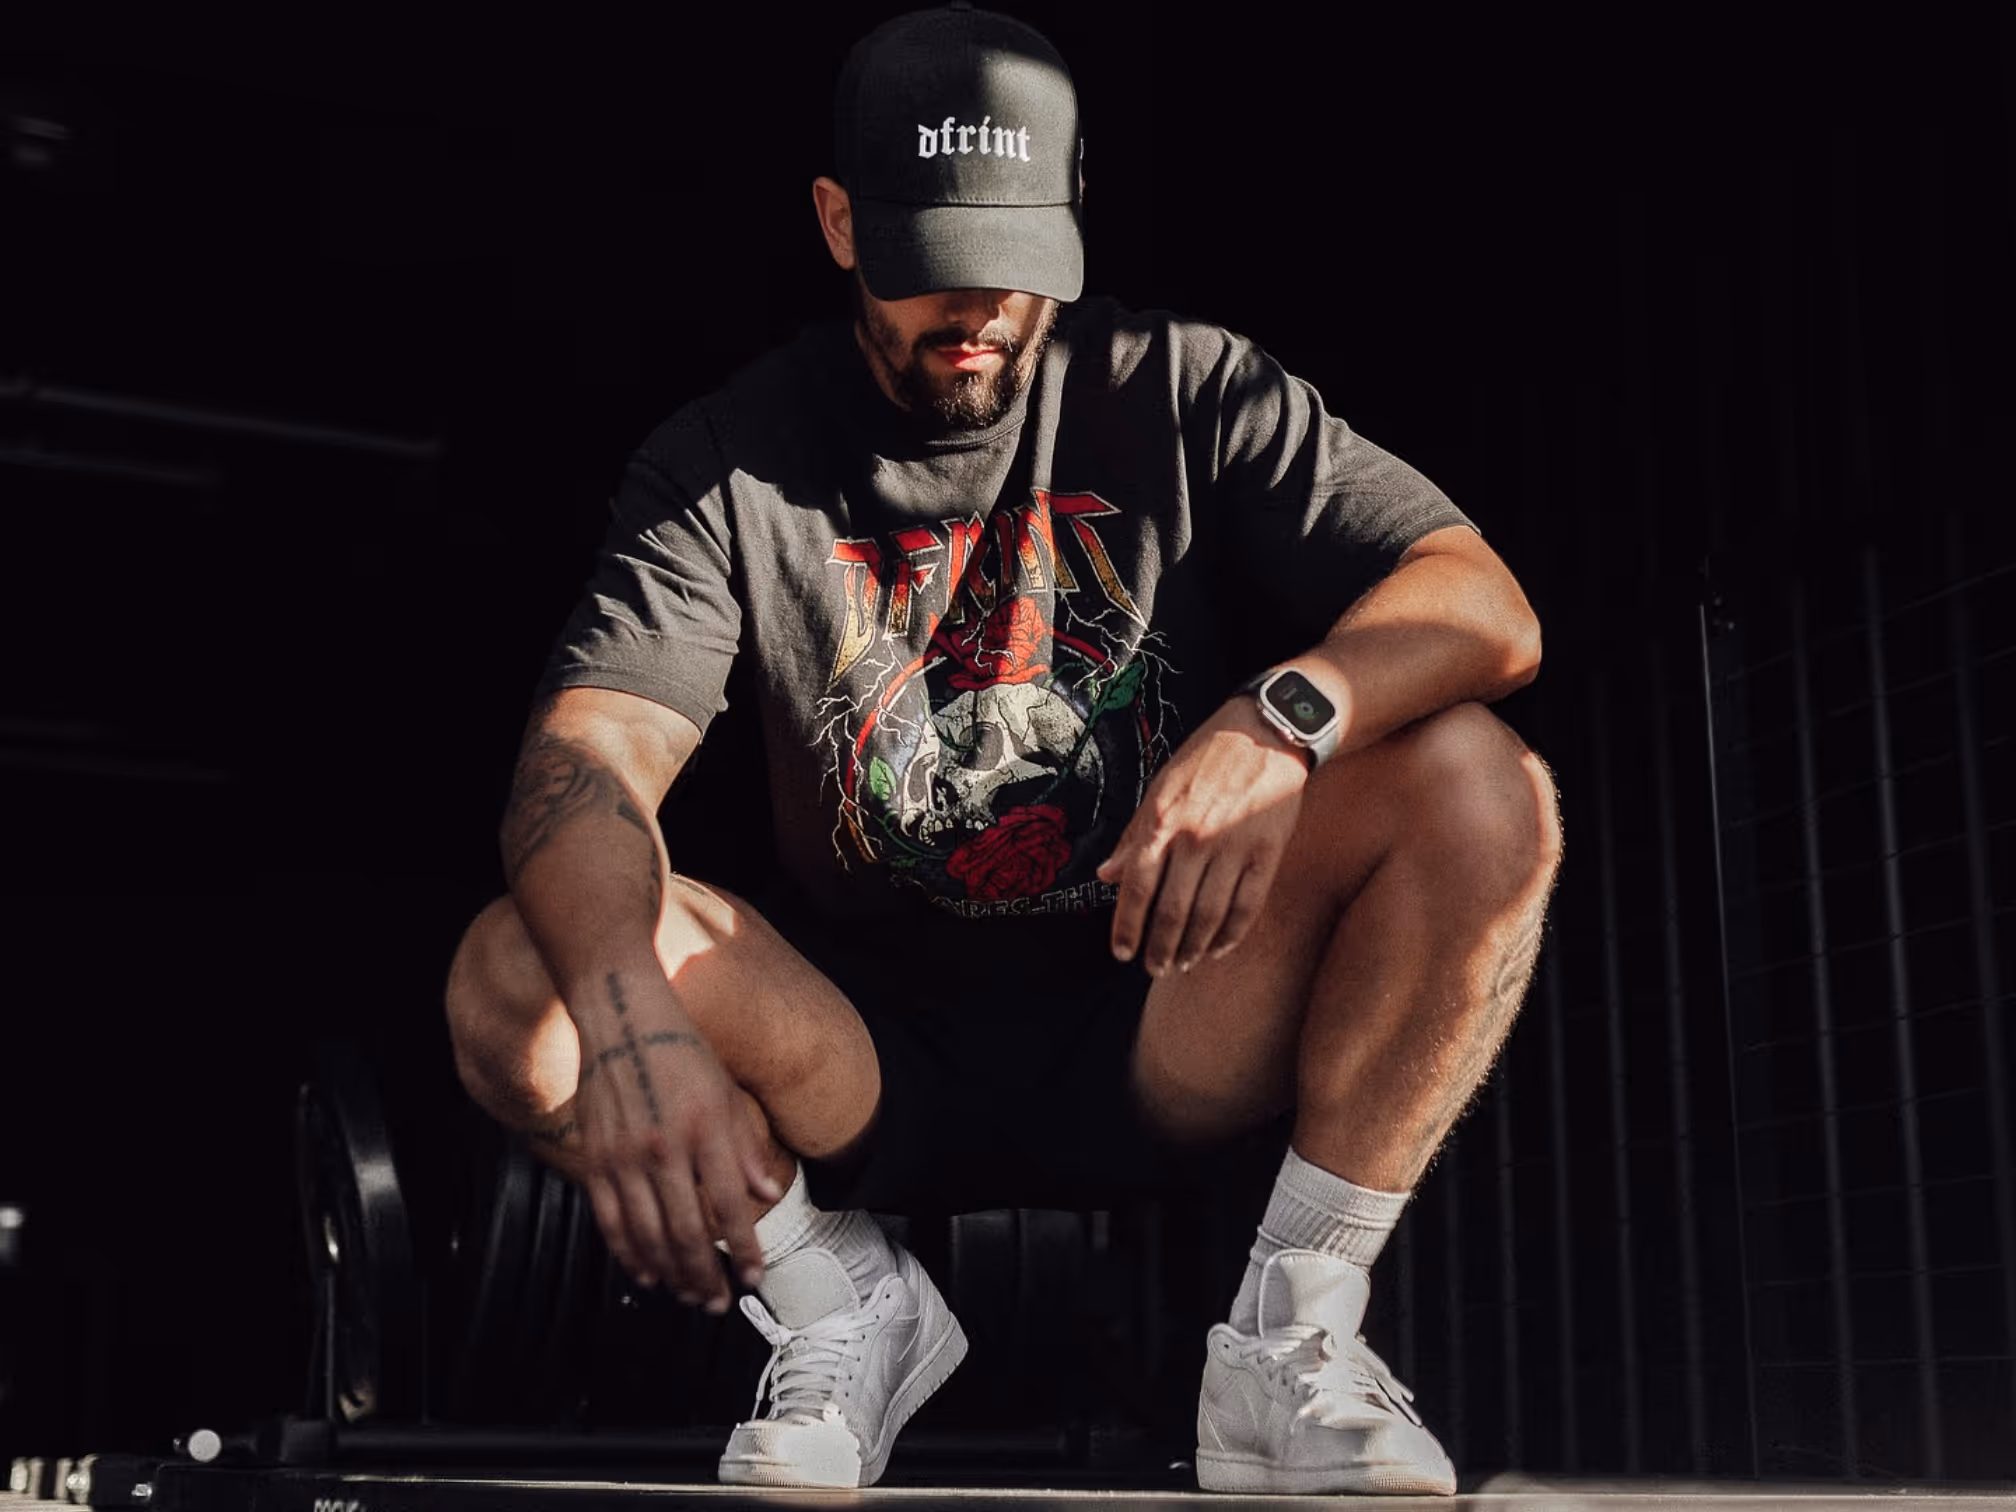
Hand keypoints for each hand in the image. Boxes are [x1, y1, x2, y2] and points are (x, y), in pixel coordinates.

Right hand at [570, 971, 782, 1310]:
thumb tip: (769, 1193)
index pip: (729, 1206)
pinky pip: (611, 1221)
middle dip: (707, 1276)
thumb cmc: (680, 1049)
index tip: (756, 1277)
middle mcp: (665, 1148)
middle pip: (687, 1232)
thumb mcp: (726, 1091)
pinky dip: (628, 1254)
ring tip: (689, 1296)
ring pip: (648, 1236)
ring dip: (671, 1274)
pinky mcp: (594, 1159)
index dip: (745, 1250)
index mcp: (705, 1129)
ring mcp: (624, 1157)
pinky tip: (645, 1274)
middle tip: (719, 1303)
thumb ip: (746, 1147)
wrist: (620, 1016)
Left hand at [1096, 697, 1310, 975]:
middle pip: (1172, 910)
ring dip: (1193, 948)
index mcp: (1163, 820)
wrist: (1267, 732)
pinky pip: (1248, 905)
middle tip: (1155, 969)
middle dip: (1160, 947)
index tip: (1122, 953)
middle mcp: (1196, 837)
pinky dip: (1231, 934)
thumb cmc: (1206, 758)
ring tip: (1183, 964)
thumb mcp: (1160, 788)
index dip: (1126, 925)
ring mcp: (1234, 846)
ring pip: (1209, 914)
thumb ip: (1134, 835)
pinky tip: (1218, 948)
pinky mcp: (1268, 852)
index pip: (1136, 886)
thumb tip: (1105, 876)